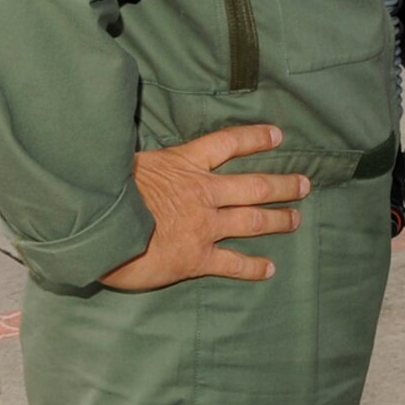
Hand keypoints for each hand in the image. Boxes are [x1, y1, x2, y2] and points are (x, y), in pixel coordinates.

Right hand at [99, 125, 310, 290]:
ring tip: (296, 220)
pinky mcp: (196, 257)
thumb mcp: (128, 163)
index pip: (228, 143)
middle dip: (282, 185)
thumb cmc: (105, 193)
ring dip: (277, 220)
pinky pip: (232, 262)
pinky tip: (269, 269)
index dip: (255, 138)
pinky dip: (253, 266)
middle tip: (304, 184)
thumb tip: (145, 162)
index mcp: (185, 165)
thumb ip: (150, 164)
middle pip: (253, 185)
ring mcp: (204, 226)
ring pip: (251, 220)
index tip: (278, 135)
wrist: (99, 229)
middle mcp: (203, 193)